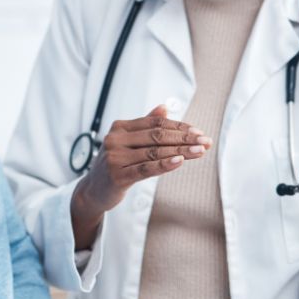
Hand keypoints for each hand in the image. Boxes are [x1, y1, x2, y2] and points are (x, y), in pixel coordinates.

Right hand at [71, 105, 211, 248]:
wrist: (93, 191)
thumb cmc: (116, 164)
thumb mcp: (128, 142)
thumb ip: (144, 125)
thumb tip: (164, 108)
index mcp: (120, 127)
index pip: (155, 123)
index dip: (179, 126)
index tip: (198, 132)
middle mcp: (115, 139)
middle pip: (156, 136)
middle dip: (184, 138)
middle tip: (205, 141)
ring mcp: (115, 157)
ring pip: (154, 152)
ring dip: (181, 152)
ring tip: (200, 151)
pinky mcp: (117, 176)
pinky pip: (146, 168)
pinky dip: (164, 164)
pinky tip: (180, 161)